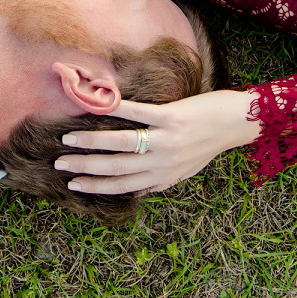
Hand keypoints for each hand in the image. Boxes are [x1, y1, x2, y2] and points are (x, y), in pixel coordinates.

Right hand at [53, 91, 260, 194]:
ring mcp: (166, 139)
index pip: (122, 186)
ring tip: (69, 138)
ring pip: (121, 143)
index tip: (73, 185)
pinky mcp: (171, 117)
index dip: (96, 186)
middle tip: (60, 163)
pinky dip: (115, 110)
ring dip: (92, 141)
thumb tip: (136, 191)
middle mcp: (162, 162)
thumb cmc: (209, 144)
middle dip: (85, 166)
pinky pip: (138, 114)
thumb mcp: (185, 171)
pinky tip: (98, 105)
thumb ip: (160, 181)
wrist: (237, 123)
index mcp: (163, 176)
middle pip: (115, 167)